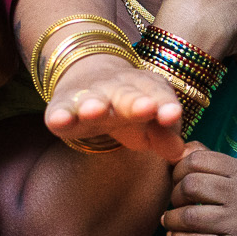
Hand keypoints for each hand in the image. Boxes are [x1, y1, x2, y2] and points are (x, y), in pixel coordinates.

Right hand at [44, 52, 186, 161]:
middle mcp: (118, 88)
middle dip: (136, 102)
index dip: (166, 105)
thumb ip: (165, 137)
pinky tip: (57, 121)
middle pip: (128, 95)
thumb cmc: (129, 111)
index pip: (159, 95)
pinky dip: (58, 115)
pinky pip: (60, 110)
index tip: (173, 115)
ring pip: (92, 99)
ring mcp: (89, 96)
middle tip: (145, 108)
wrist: (89, 82)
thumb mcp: (151, 124)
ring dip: (94, 104)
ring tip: (95, 110)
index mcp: (146, 89)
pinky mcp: (62, 107)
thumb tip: (179, 153)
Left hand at [164, 143, 236, 235]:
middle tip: (176, 203)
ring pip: (188, 216)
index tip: (177, 181)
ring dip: (171, 219)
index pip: (197, 159)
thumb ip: (206, 160)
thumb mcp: (232, 179)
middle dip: (174, 195)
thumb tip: (177, 149)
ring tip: (170, 220)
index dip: (178, 169)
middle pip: (190, 185)